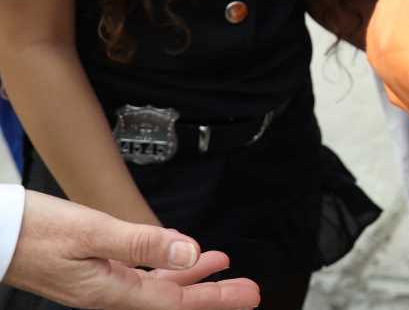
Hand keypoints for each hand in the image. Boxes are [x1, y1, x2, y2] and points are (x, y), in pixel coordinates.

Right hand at [4, 191, 260, 308]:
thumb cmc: (36, 231)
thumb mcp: (94, 232)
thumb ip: (143, 243)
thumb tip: (189, 251)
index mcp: (111, 292)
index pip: (176, 301)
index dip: (215, 298)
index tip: (247, 294)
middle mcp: (108, 294)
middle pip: (172, 299)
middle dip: (212, 294)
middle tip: (246, 290)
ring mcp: (100, 284)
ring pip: (157, 286)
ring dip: (191, 277)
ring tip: (220, 265)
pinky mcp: (92, 271)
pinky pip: (140, 275)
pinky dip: (165, 267)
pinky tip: (176, 256)